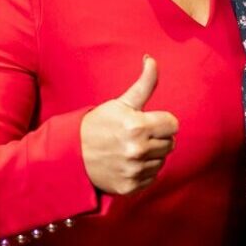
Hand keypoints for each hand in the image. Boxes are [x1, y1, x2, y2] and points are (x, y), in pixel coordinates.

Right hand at [81, 56, 179, 195]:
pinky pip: (152, 178)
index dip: (161, 121)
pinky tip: (128, 163)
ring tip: (131, 149)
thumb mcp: (120, 102)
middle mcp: (137, 150)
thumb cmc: (99, 124)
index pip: (173, 124)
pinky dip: (143, 172)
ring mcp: (134, 170)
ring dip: (151, 155)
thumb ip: (144, 83)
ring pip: (162, 161)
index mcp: (138, 126)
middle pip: (170, 144)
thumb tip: (151, 59)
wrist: (72, 154)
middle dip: (157, 138)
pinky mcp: (130, 187)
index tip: (147, 122)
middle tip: (137, 136)